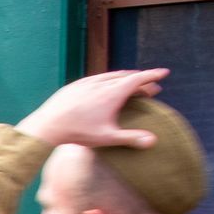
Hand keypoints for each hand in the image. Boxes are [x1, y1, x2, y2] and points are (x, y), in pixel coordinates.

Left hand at [15, 69, 168, 148]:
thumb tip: (153, 141)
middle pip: (127, 77)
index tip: (164, 73)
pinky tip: (107, 86)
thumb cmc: (78, 133)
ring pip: (111, 76)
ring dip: (125, 79)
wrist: (48, 125)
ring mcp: (87, 82)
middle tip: (152, 86)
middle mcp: (102, 83)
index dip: (153, 75)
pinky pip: (96, 79)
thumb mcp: (107, 137)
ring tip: (132, 84)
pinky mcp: (75, 85)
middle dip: (141, 80)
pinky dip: (108, 80)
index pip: (138, 79)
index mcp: (113, 92)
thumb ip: (131, 138)